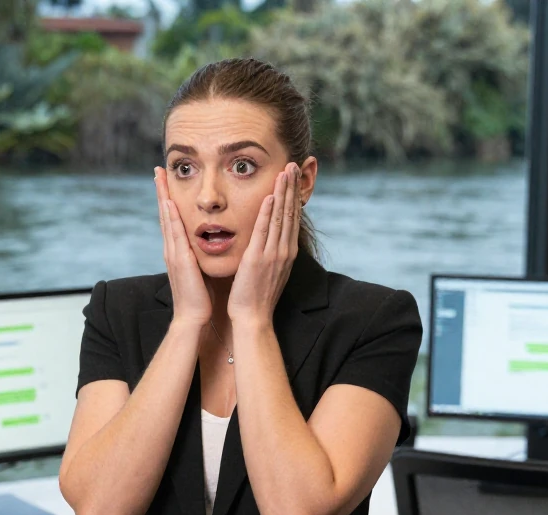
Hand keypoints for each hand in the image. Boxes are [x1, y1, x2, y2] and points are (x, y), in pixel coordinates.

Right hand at [155, 167, 211, 326]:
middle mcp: (172, 249)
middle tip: (158, 170)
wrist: (193, 318)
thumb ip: (199, 257)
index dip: (169, 200)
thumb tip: (207, 246)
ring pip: (167, 219)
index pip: (172, 220)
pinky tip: (169, 202)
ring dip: (163, 197)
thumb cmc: (199, 298)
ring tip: (160, 178)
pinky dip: (171, 216)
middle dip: (162, 192)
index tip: (167, 182)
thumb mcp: (199, 272)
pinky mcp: (179, 260)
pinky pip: (174, 233)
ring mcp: (173, 254)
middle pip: (165, 214)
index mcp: (178, 252)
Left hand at [228, 163, 300, 324]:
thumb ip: (270, 253)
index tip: (294, 177)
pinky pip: (264, 232)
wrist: (253, 318)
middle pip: (290, 212)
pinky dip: (268, 213)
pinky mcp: (258, 259)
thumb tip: (270, 240)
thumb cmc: (256, 296)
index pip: (292, 218)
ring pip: (281, 217)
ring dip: (283, 193)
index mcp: (286, 252)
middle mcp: (284, 250)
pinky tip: (270, 197)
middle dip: (292, 187)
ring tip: (286, 171)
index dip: (294, 196)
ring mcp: (273, 254)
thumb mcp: (268, 270)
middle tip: (294, 164)